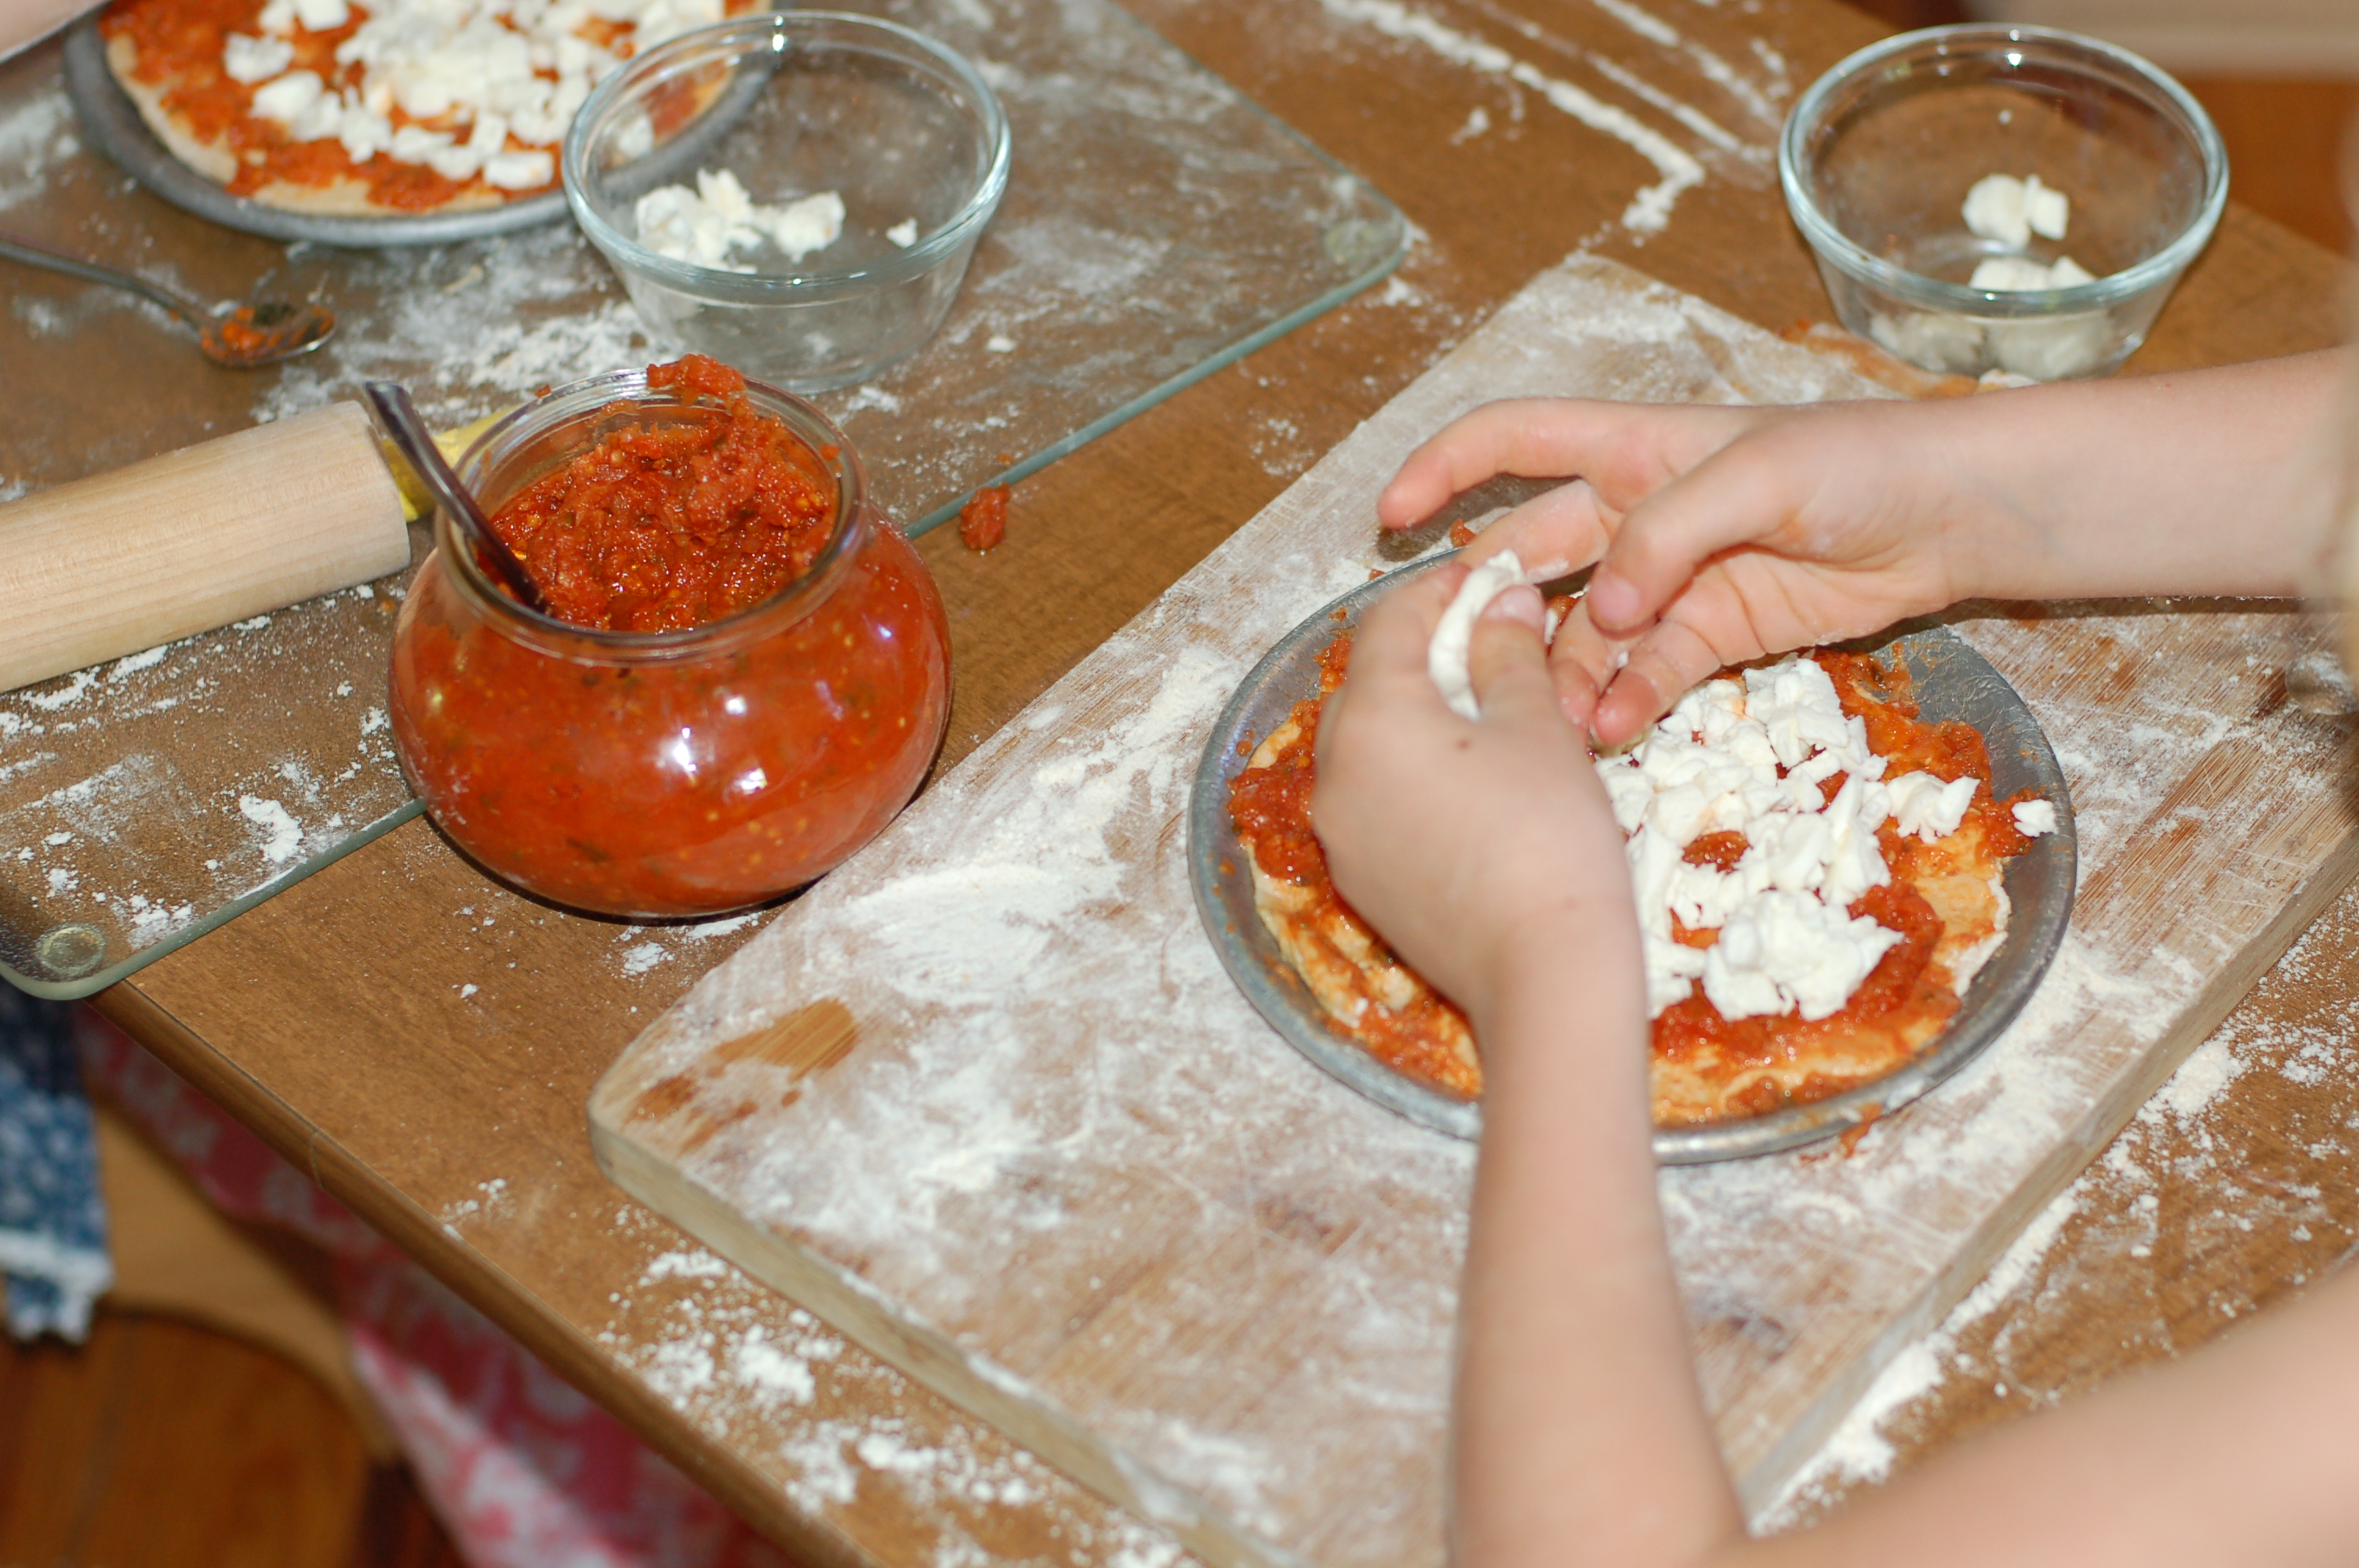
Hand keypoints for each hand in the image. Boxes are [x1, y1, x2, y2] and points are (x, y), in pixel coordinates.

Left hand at [1311, 563, 1634, 1027]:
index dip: (1441, 591)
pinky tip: (1473, 783)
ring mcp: (1339, 834)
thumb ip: (1507, 653)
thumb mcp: (1538, 726)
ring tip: (1491, 712)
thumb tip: (1499, 603)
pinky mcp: (1360, 882)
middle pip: (1369, 684)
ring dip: (1421, 716)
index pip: (1388, 622)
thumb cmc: (1547, 836)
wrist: (1541, 972)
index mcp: (1369, 718)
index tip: (1490, 583)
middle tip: (1495, 643)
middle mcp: (1332, 772)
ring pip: (1370, 746)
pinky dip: (1414, 775)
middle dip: (1428, 654)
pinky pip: (1377, 802)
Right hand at [1377, 398, 1983, 746]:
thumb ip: (1669, 534)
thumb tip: (1601, 610)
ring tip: (1556, 723)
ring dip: (1564, 675)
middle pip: (1535, 556)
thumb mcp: (1758, 475)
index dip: (1445, 471)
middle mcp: (1636, 511)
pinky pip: (1647, 672)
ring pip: (1585, 631)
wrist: (1951, 515)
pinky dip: (1626, 701)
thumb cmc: (1857, 460)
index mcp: (1632, 447)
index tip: (1391, 518)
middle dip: (1494, 608)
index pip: (1513, 441)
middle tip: (1463, 665)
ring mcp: (1671, 579)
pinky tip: (1616, 728)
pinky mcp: (1712, 634)